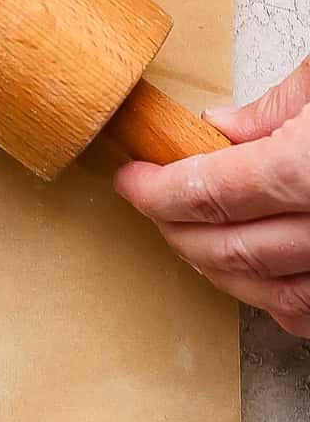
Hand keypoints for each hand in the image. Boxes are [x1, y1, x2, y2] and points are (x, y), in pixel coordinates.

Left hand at [116, 57, 309, 333]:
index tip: (131, 181)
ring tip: (191, 238)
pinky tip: (256, 280)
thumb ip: (275, 109)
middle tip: (152, 205)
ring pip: (269, 292)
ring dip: (218, 269)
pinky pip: (308, 312)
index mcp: (308, 169)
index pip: (210, 192)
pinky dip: (277, 301)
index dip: (158, 191)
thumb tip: (221, 125)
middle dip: (178, 230)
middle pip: (232, 248)